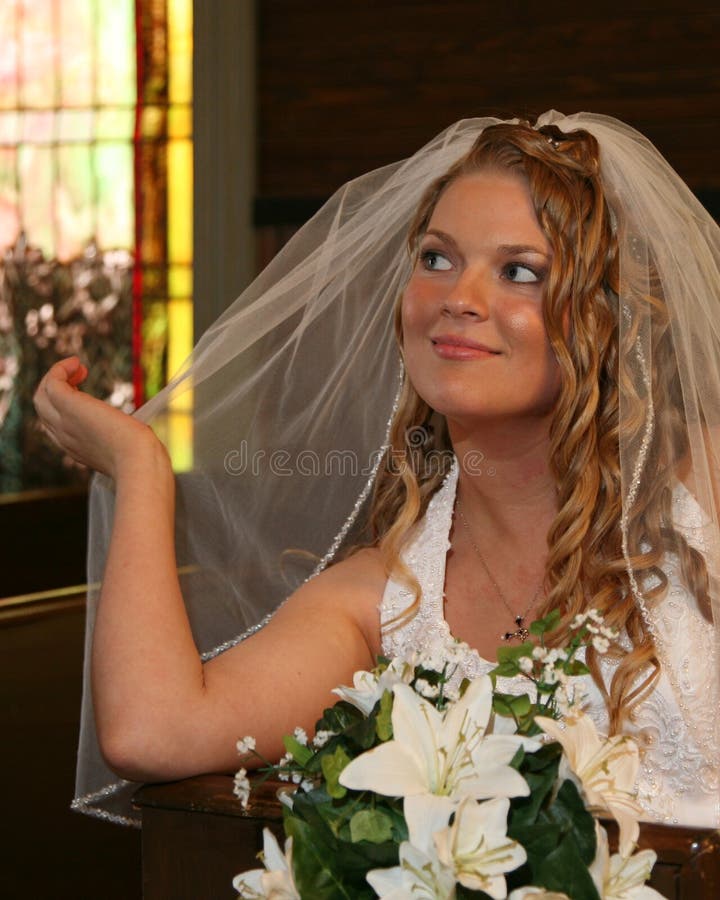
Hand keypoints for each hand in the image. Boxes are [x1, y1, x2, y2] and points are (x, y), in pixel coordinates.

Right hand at [33, 357, 164, 478]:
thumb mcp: (129, 449)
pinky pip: (52, 383)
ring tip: (78, 367)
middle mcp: (65, 438)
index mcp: (77, 450)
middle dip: (59, 389)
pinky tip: (77, 363)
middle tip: (82, 375)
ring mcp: (64, 422)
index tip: (84, 394)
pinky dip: (60, 369)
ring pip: (42, 396)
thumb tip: (140, 430)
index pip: (56, 426)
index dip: (64, 408)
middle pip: (45, 409)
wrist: (139, 461)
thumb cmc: (142, 457)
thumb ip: (124, 440)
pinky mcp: (69, 406)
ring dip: (56, 377)